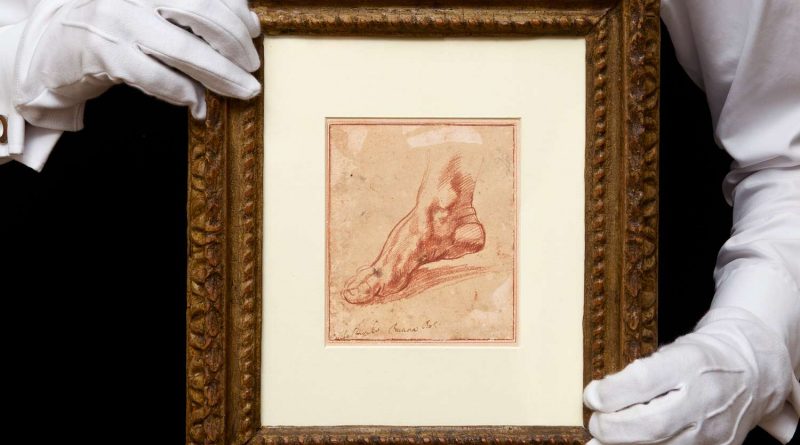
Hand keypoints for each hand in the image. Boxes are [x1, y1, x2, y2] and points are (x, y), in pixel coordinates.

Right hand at [14, 0, 261, 129]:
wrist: (52, 45)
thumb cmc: (116, 27)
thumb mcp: (155, 10)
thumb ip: (194, 13)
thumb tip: (248, 22)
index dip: (236, 12)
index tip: (253, 32)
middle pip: (202, 12)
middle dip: (235, 43)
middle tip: (252, 67)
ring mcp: (118, 21)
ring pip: (183, 48)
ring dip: (220, 73)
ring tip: (242, 89)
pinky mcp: (104, 54)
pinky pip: (155, 77)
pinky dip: (182, 91)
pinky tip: (198, 101)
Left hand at [583, 308, 794, 444]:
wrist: (752, 373)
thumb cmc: (701, 358)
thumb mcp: (671, 351)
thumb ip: (639, 373)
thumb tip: (599, 398)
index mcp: (690, 362)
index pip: (643, 381)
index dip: (611, 393)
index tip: (591, 395)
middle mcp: (704, 399)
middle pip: (651, 425)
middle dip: (613, 429)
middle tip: (595, 424)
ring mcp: (713, 430)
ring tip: (600, 441)